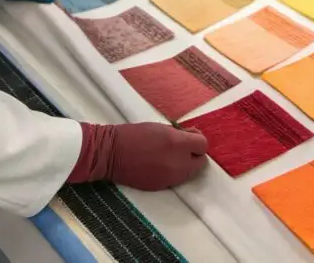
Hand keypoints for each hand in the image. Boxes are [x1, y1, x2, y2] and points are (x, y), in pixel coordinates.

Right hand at [67, 122, 207, 190]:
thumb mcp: (159, 127)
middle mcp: (178, 162)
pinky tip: (160, 165)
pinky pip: (177, 180)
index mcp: (177, 143)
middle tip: (181, 148)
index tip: (188, 137)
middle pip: (201, 162)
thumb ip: (179, 134)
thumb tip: (192, 138)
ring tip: (169, 156)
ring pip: (190, 173)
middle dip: (194, 154)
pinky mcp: (162, 186)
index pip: (203, 145)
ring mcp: (170, 177)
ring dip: (186, 165)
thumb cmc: (133, 134)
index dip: (197, 140)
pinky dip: (173, 173)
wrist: (110, 153)